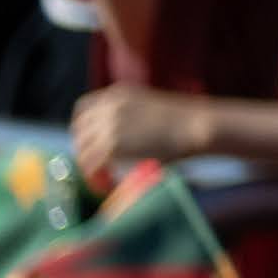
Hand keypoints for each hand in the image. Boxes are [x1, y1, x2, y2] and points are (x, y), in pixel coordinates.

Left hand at [69, 87, 208, 191]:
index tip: (90, 142)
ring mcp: (108, 124)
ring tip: (104, 178)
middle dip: (84, 148)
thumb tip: (111, 139)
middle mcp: (109, 106)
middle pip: (79, 130)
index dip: (83, 127)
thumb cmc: (185, 121)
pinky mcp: (112, 144)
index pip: (83, 108)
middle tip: (98, 165)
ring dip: (90, 165)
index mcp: (118, 93)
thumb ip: (127, 116)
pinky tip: (108, 184)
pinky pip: (91, 164)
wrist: (199, 125)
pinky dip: (96, 177)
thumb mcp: (149, 107)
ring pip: (83, 150)